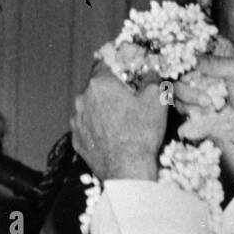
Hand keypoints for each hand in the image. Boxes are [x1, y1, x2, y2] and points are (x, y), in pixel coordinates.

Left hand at [71, 66, 166, 181]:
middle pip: (96, 87)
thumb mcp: (156, 100)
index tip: (124, 73)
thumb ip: (152, 79)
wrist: (127, 170)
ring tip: (120, 122)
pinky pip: (86, 128)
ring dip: (101, 110)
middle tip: (126, 101)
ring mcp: (77, 121)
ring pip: (89, 107)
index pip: (102, 63)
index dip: (115, 66)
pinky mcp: (76, 140)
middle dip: (109, 91)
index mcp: (100, 83)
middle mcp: (82, 99)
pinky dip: (96, 129)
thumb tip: (150, 73)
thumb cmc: (141, 133)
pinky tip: (111, 136)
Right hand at [173, 36, 233, 145]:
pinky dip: (190, 110)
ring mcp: (194, 86)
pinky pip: (179, 105)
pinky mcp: (192, 105)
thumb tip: (190, 58)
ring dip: (189, 97)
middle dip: (184, 80)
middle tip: (201, 92)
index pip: (189, 42)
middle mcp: (201, 66)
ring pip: (175, 87)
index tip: (183, 61)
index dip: (181, 49)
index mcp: (214, 50)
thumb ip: (214, 62)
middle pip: (176, 65)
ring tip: (209, 103)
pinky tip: (208, 112)